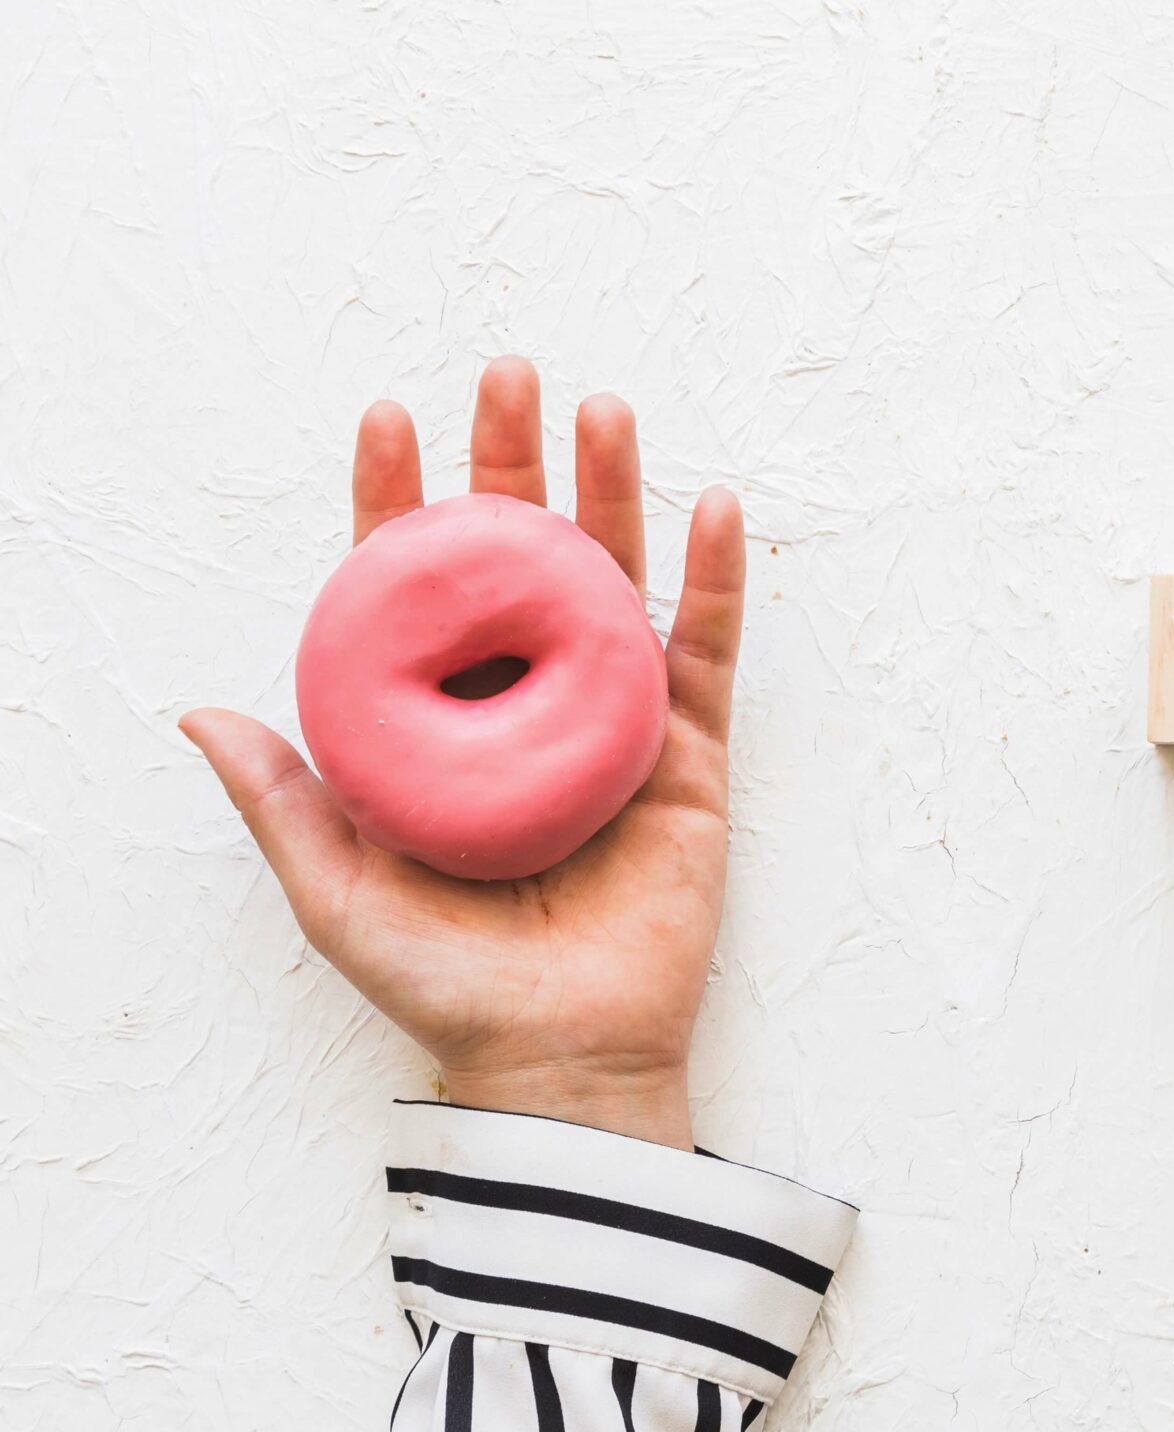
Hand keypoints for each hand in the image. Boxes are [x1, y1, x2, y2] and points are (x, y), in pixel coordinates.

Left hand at [181, 358, 745, 1149]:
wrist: (559, 1054)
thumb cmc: (444, 983)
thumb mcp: (337, 892)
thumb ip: (281, 803)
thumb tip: (200, 715)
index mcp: (442, 723)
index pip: (418, 589)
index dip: (401, 503)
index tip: (387, 419)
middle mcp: (527, 704)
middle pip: (523, 558)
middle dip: (513, 461)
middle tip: (506, 376)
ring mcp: (614, 722)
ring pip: (614, 580)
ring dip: (614, 491)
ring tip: (603, 410)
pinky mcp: (691, 755)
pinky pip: (705, 651)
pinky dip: (715, 581)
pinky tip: (715, 510)